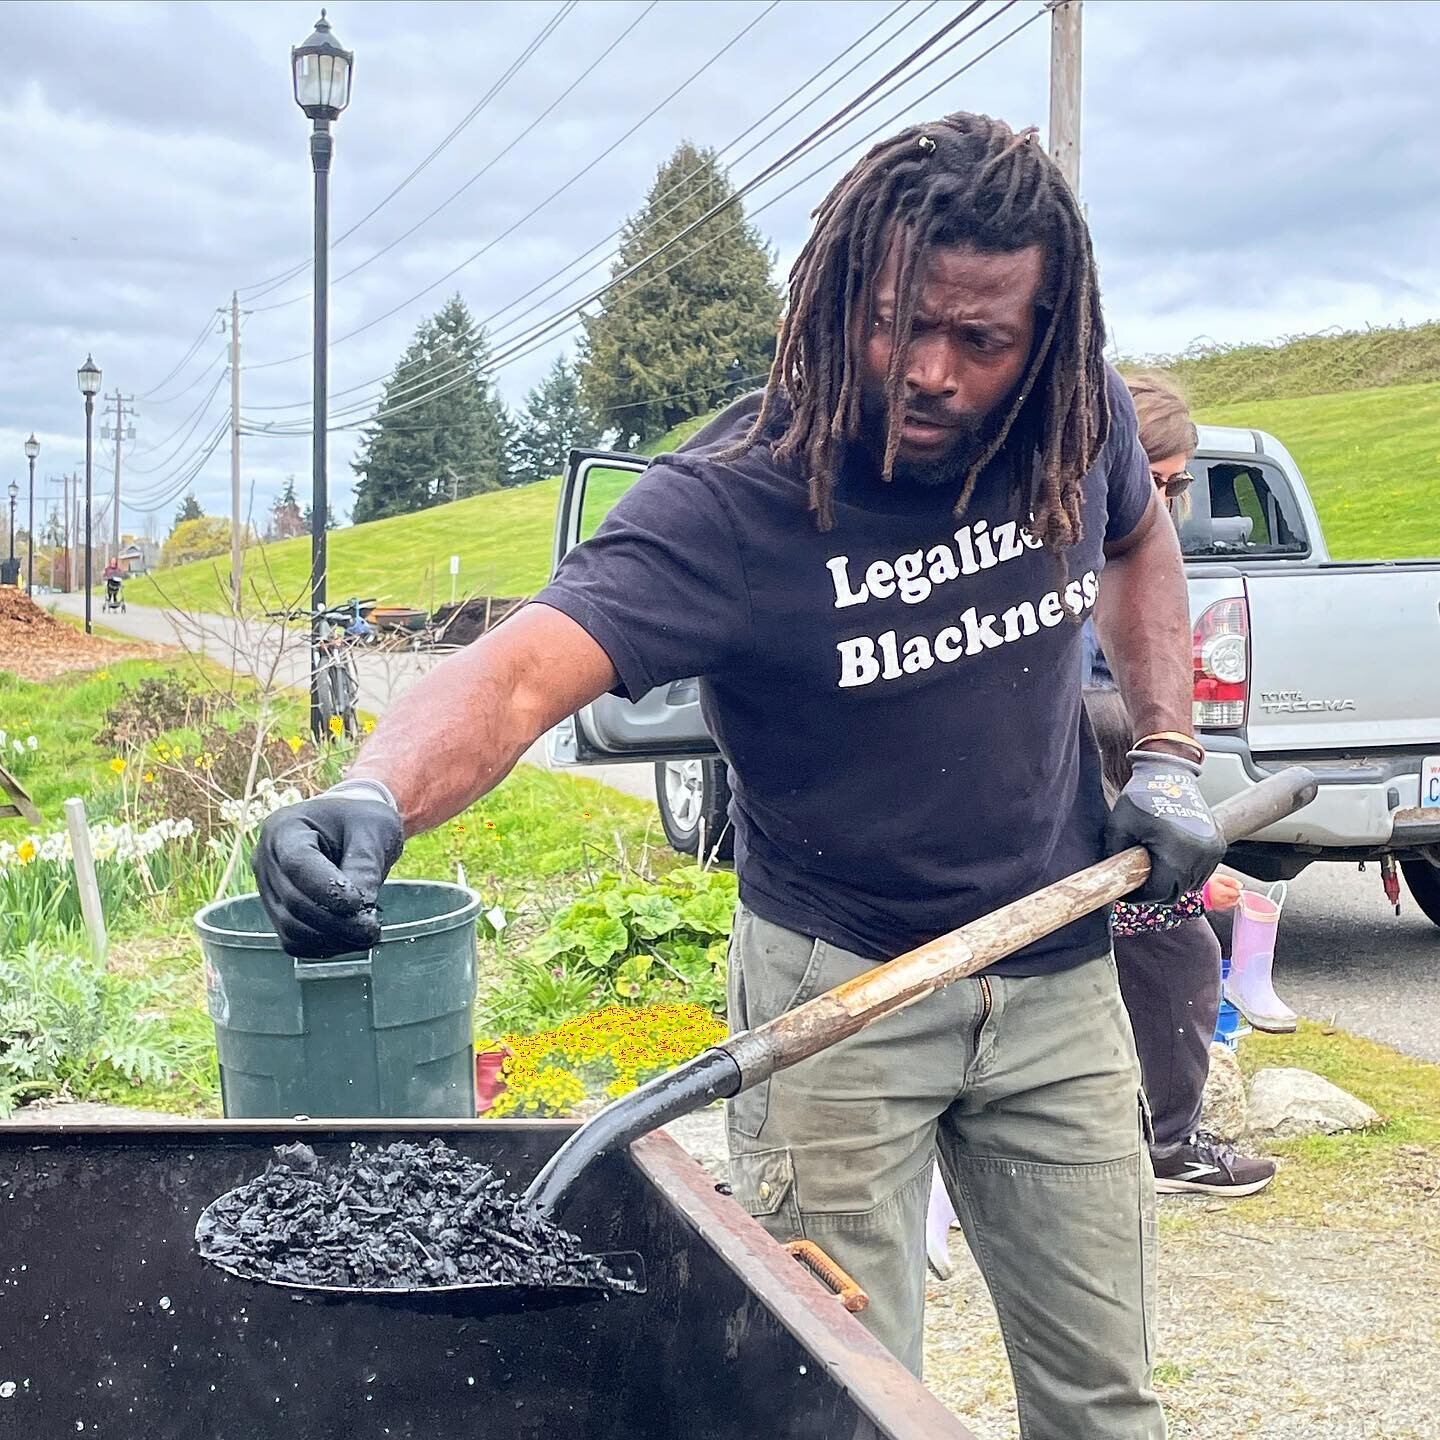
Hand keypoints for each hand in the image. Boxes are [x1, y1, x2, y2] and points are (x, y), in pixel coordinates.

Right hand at [252, 791, 403, 957]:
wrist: (349, 827)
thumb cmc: (361, 821)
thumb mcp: (373, 830)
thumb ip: (365, 866)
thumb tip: (360, 912)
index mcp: (285, 827)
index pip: (297, 864)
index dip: (327, 889)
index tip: (361, 903)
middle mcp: (266, 859)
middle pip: (294, 901)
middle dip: (336, 922)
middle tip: (372, 930)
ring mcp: (267, 889)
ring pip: (291, 927)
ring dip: (331, 938)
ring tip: (366, 934)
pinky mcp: (277, 912)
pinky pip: (294, 940)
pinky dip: (323, 946)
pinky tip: (351, 939)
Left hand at [1104, 752, 1225, 902]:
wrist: (1167, 774)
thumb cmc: (1141, 798)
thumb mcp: (1118, 828)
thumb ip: (1115, 858)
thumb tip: (1112, 882)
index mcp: (1176, 852)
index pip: (1159, 893)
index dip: (1139, 897)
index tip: (1127, 892)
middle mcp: (1200, 854)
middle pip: (1177, 893)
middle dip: (1156, 891)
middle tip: (1139, 881)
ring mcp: (1212, 850)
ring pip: (1191, 884)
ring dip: (1173, 882)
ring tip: (1155, 867)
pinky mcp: (1218, 844)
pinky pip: (1202, 872)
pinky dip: (1187, 872)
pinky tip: (1171, 858)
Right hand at [1203, 873, 1243, 911]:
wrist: (1193, 891)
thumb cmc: (1205, 884)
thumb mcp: (1218, 877)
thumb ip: (1230, 881)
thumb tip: (1240, 885)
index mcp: (1225, 892)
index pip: (1238, 893)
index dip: (1237, 889)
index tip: (1234, 886)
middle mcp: (1224, 900)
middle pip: (1236, 899)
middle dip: (1235, 895)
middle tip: (1231, 889)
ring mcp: (1220, 905)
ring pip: (1231, 904)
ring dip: (1232, 899)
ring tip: (1227, 893)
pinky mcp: (1215, 907)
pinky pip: (1225, 907)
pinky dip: (1226, 903)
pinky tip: (1222, 899)